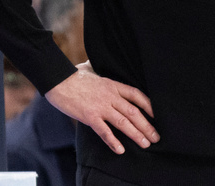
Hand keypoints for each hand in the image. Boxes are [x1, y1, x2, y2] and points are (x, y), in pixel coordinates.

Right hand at [45, 61, 159, 153]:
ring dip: (136, 134)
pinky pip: (104, 131)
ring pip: (123, 122)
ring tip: (145, 144)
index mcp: (113, 85)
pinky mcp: (89, 116)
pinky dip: (113, 141)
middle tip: (156, 137)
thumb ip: (96, 69)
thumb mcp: (90, 68)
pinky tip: (120, 150)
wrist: (57, 81)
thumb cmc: (73, 75)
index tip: (156, 115)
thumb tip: (93, 64)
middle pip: (134, 112)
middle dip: (146, 126)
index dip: (149, 105)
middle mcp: (110, 96)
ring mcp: (101, 106)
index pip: (136, 95)